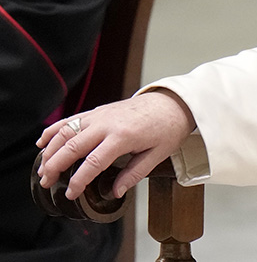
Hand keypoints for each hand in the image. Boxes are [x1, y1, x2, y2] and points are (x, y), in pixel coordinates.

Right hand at [36, 89, 195, 199]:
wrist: (173, 103)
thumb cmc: (167, 128)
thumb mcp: (157, 154)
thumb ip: (134, 174)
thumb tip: (115, 192)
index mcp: (123, 137)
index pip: (93, 162)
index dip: (78, 181)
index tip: (70, 194)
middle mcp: (108, 124)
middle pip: (72, 146)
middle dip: (55, 166)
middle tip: (47, 182)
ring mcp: (101, 115)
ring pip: (66, 131)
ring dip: (50, 150)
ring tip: (43, 169)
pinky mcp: (99, 110)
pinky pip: (72, 119)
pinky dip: (55, 130)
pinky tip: (43, 142)